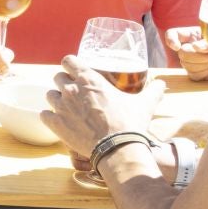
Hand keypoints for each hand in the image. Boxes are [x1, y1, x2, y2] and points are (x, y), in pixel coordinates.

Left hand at [42, 56, 166, 154]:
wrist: (117, 148)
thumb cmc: (130, 123)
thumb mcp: (144, 103)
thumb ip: (153, 91)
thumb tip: (163, 83)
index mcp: (89, 79)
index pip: (68, 60)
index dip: (70, 64)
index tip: (75, 70)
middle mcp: (71, 88)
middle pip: (57, 77)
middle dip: (65, 82)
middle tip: (75, 92)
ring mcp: (61, 105)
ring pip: (50, 95)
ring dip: (57, 99)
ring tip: (68, 107)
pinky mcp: (54, 123)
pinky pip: (44, 114)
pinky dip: (50, 116)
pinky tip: (59, 121)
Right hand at [163, 26, 207, 81]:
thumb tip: (195, 47)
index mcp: (192, 35)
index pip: (172, 34)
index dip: (171, 39)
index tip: (177, 47)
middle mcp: (188, 48)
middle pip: (182, 52)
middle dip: (198, 54)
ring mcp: (190, 61)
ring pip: (186, 64)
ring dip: (203, 63)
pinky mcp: (194, 73)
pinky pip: (193, 74)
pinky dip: (204, 72)